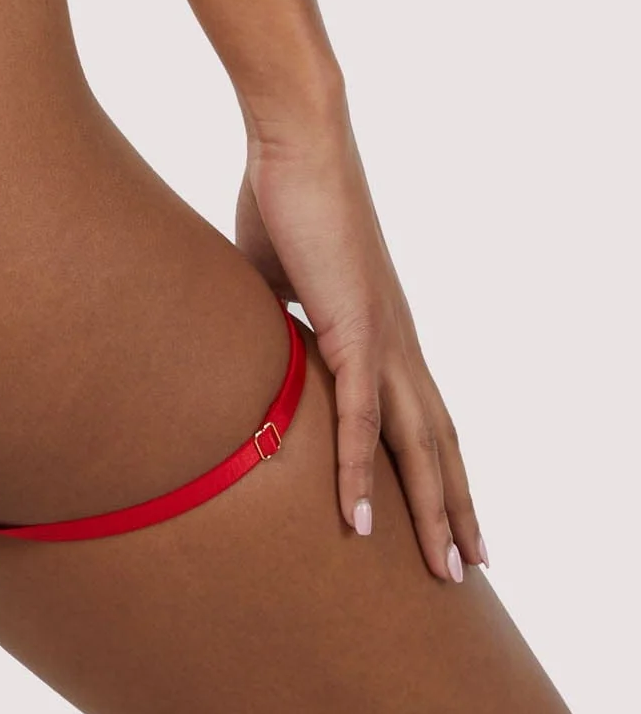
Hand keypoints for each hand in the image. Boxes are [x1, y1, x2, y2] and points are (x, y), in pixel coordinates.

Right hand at [235, 116, 483, 581]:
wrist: (297, 143)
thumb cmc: (285, 196)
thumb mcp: (274, 277)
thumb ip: (272, 320)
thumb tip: (243, 347)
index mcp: (381, 327)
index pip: (422, 413)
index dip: (439, 467)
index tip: (452, 515)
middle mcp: (397, 340)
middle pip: (440, 443)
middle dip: (457, 508)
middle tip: (470, 568)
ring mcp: (384, 337)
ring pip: (420, 445)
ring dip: (435, 510)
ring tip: (448, 570)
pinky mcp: (355, 329)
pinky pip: (361, 418)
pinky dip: (361, 474)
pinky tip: (364, 523)